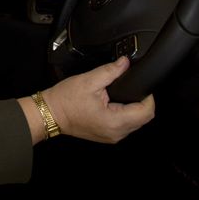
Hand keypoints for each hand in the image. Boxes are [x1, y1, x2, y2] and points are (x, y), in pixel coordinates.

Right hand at [21, 57, 154, 143]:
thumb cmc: (65, 100)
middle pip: (143, 119)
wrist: (50, 113)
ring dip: (133, 110)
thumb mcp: (89, 80)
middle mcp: (116, 133)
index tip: (141, 86)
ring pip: (135, 123)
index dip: (148, 97)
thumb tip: (125, 63)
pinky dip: (124, 115)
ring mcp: (112, 137)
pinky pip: (125, 126)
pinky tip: (112, 105)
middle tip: (128, 88)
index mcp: (114, 121)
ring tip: (118, 96)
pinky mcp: (107, 136)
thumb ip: (110, 71)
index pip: (146, 112)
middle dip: (141, 102)